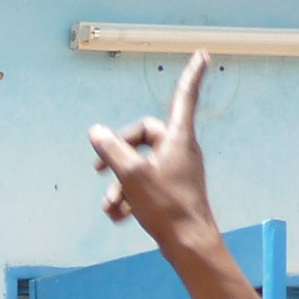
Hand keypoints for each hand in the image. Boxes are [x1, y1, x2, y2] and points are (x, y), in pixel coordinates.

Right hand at [86, 51, 221, 251]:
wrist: (189, 244)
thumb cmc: (166, 207)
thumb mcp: (131, 175)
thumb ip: (112, 151)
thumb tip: (96, 132)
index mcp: (178, 138)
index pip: (184, 97)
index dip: (191, 75)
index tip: (202, 54)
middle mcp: (180, 150)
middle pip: (144, 136)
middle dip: (117, 153)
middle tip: (98, 168)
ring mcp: (177, 171)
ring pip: (140, 166)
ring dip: (119, 184)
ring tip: (110, 206)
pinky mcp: (173, 191)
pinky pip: (145, 184)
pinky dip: (129, 197)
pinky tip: (118, 216)